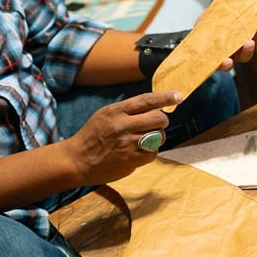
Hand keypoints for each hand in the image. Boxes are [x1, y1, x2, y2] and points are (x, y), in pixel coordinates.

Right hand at [63, 91, 182, 185]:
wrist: (77, 160)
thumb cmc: (94, 135)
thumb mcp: (106, 115)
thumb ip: (127, 110)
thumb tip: (155, 106)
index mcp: (116, 111)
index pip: (146, 100)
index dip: (165, 97)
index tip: (179, 96)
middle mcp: (122, 126)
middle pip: (158, 118)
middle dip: (163, 120)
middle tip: (158, 123)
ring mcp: (127, 144)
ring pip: (158, 136)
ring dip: (158, 137)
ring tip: (148, 138)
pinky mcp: (130, 160)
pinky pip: (153, 153)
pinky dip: (151, 152)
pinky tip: (141, 151)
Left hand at [201, 0, 256, 71]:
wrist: (200, 37)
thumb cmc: (218, 20)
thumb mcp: (222, 4)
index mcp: (247, 30)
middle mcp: (241, 43)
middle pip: (253, 45)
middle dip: (256, 43)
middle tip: (254, 40)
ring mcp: (231, 53)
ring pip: (242, 57)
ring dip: (245, 53)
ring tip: (245, 46)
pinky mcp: (218, 60)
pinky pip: (223, 65)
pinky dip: (226, 65)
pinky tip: (226, 62)